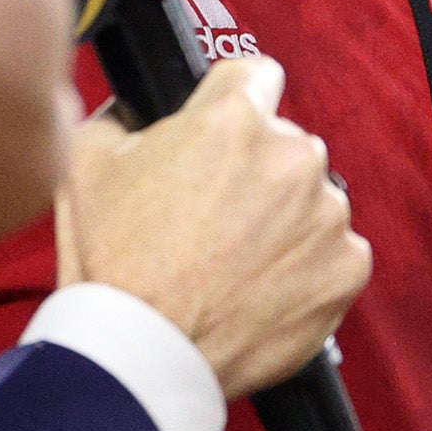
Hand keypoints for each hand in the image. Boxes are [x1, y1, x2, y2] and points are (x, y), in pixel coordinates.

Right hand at [58, 57, 370, 400]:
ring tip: (234, 262)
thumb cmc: (113, 264)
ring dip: (284, 220)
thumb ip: (121, 116)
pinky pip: (335, 252)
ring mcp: (326, 213)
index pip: (254, 75)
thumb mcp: (85, 164)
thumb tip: (135, 110)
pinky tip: (263, 288)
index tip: (222, 134)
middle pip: (283, 143)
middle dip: (255, 170)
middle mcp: (291, 156)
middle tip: (214, 217)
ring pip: (311, 199)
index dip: (232, 102)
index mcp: (233, 119)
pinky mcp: (347, 267)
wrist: (144, 355)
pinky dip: (308, 267)